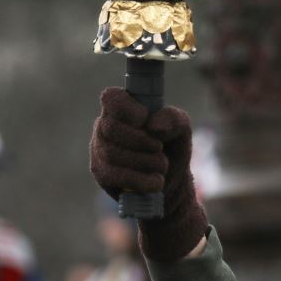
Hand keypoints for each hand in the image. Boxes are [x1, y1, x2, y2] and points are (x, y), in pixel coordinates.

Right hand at [89, 88, 207, 261]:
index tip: (144, 119)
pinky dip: (141, 180)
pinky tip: (156, 182)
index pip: (111, 97)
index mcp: (122, 109)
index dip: (127, 109)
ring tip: (162, 166)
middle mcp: (105, 126)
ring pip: (113, 153)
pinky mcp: (102, 174)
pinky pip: (115, 176)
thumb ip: (172, 119)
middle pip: (112, 128)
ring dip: (145, 162)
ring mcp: (99, 150)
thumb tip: (153, 126)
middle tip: (160, 149)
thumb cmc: (172, 148)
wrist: (171, 183)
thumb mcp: (181, 129)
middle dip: (141, 141)